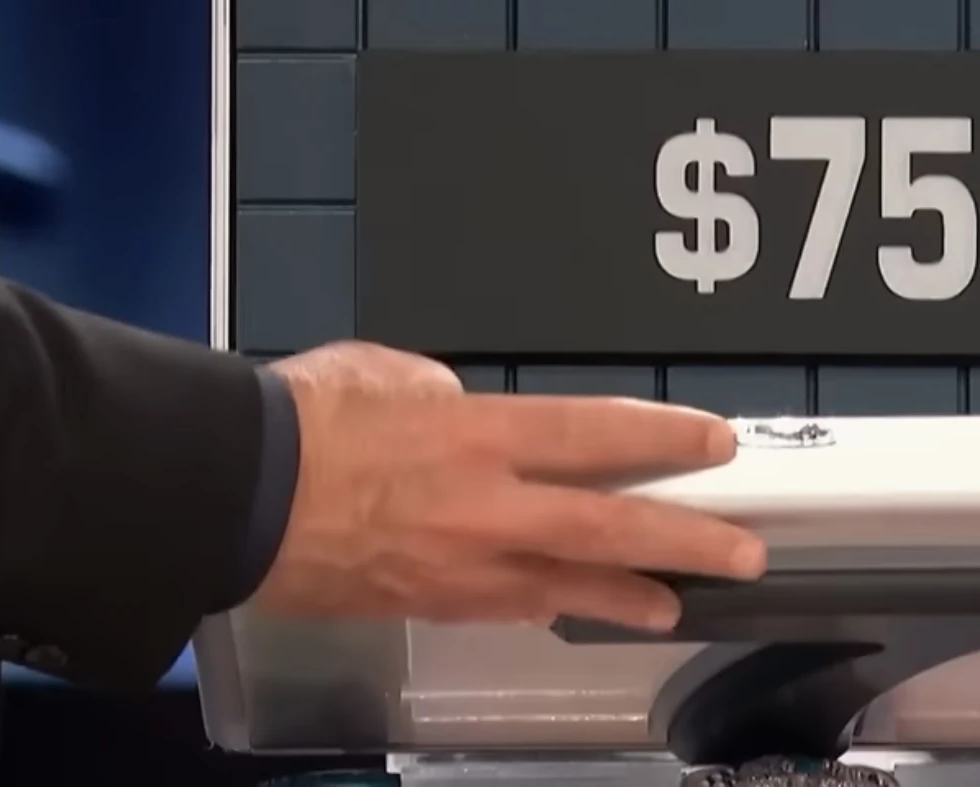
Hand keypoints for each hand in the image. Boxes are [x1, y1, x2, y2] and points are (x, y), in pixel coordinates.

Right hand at [253, 341, 765, 631]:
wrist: (235, 496)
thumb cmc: (303, 419)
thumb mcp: (388, 372)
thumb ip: (448, 394)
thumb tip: (468, 410)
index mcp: (479, 433)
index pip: (596, 433)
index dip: (665, 438)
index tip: (717, 443)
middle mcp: (486, 505)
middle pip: (608, 524)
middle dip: (685, 538)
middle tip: (744, 550)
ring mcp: (462, 564)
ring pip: (567, 583)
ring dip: (630, 592)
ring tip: (677, 602)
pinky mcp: (429, 604)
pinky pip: (507, 606)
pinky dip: (550, 604)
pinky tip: (577, 608)